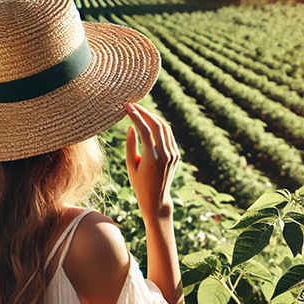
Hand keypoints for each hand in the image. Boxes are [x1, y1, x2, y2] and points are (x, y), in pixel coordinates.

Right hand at [125, 103, 180, 219]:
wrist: (156, 198)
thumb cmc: (139, 183)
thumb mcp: (131, 165)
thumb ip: (131, 145)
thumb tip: (131, 127)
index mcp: (152, 158)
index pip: (144, 130)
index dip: (136, 116)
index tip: (127, 107)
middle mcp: (165, 154)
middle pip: (156, 125)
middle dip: (144, 112)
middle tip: (133, 105)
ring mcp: (173, 154)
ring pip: (164, 128)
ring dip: (153, 117)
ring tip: (141, 111)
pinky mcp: (176, 155)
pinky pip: (168, 135)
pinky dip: (159, 126)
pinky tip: (150, 122)